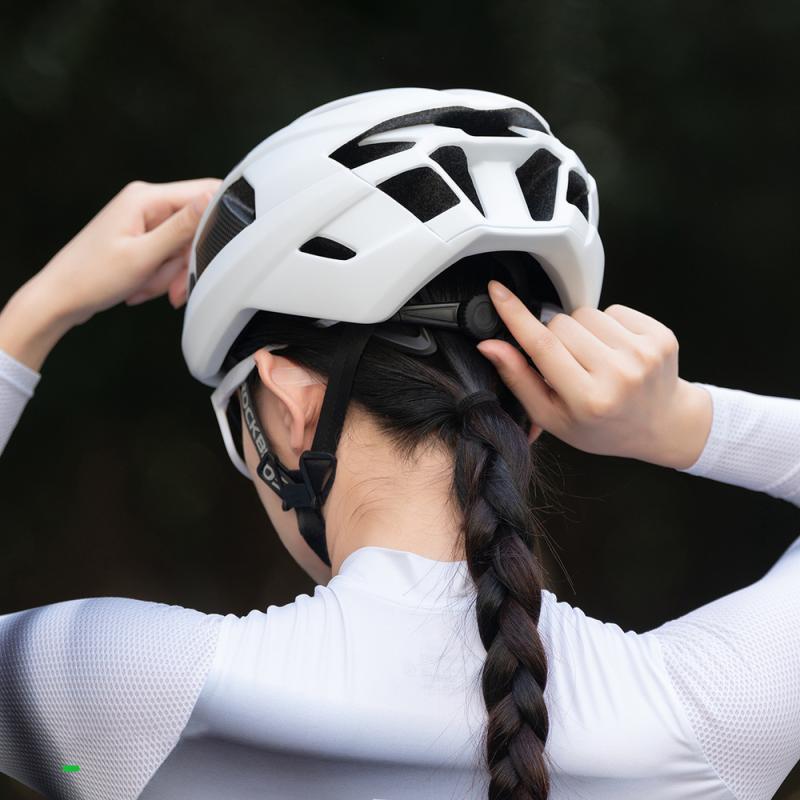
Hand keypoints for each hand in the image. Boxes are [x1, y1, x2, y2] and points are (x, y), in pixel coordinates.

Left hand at [0, 177, 220, 370]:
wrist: (60, 299)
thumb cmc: (90, 277)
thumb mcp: (144, 255)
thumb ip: (182, 227)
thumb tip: (213, 198)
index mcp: (145, 198)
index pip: (203, 193)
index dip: (218, 220)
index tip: (221, 248)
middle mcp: (145, 205)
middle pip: (194, 229)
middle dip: (186, 262)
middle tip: (174, 286)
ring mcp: (143, 223)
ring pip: (182, 249)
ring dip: (171, 274)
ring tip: (147, 286)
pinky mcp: (141, 241)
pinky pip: (168, 258)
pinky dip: (160, 277)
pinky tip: (142, 287)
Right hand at [476, 280, 712, 469]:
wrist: (661, 425)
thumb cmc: (601, 425)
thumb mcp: (552, 415)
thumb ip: (519, 379)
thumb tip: (490, 346)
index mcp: (588, 400)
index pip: (542, 345)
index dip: (515, 315)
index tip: (497, 291)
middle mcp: (619, 375)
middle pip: (561, 324)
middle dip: (556, 337)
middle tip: (569, 364)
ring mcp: (644, 354)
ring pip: (587, 313)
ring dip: (583, 330)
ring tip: (595, 358)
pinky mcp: (661, 337)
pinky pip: (614, 309)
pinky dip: (609, 325)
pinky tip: (616, 350)